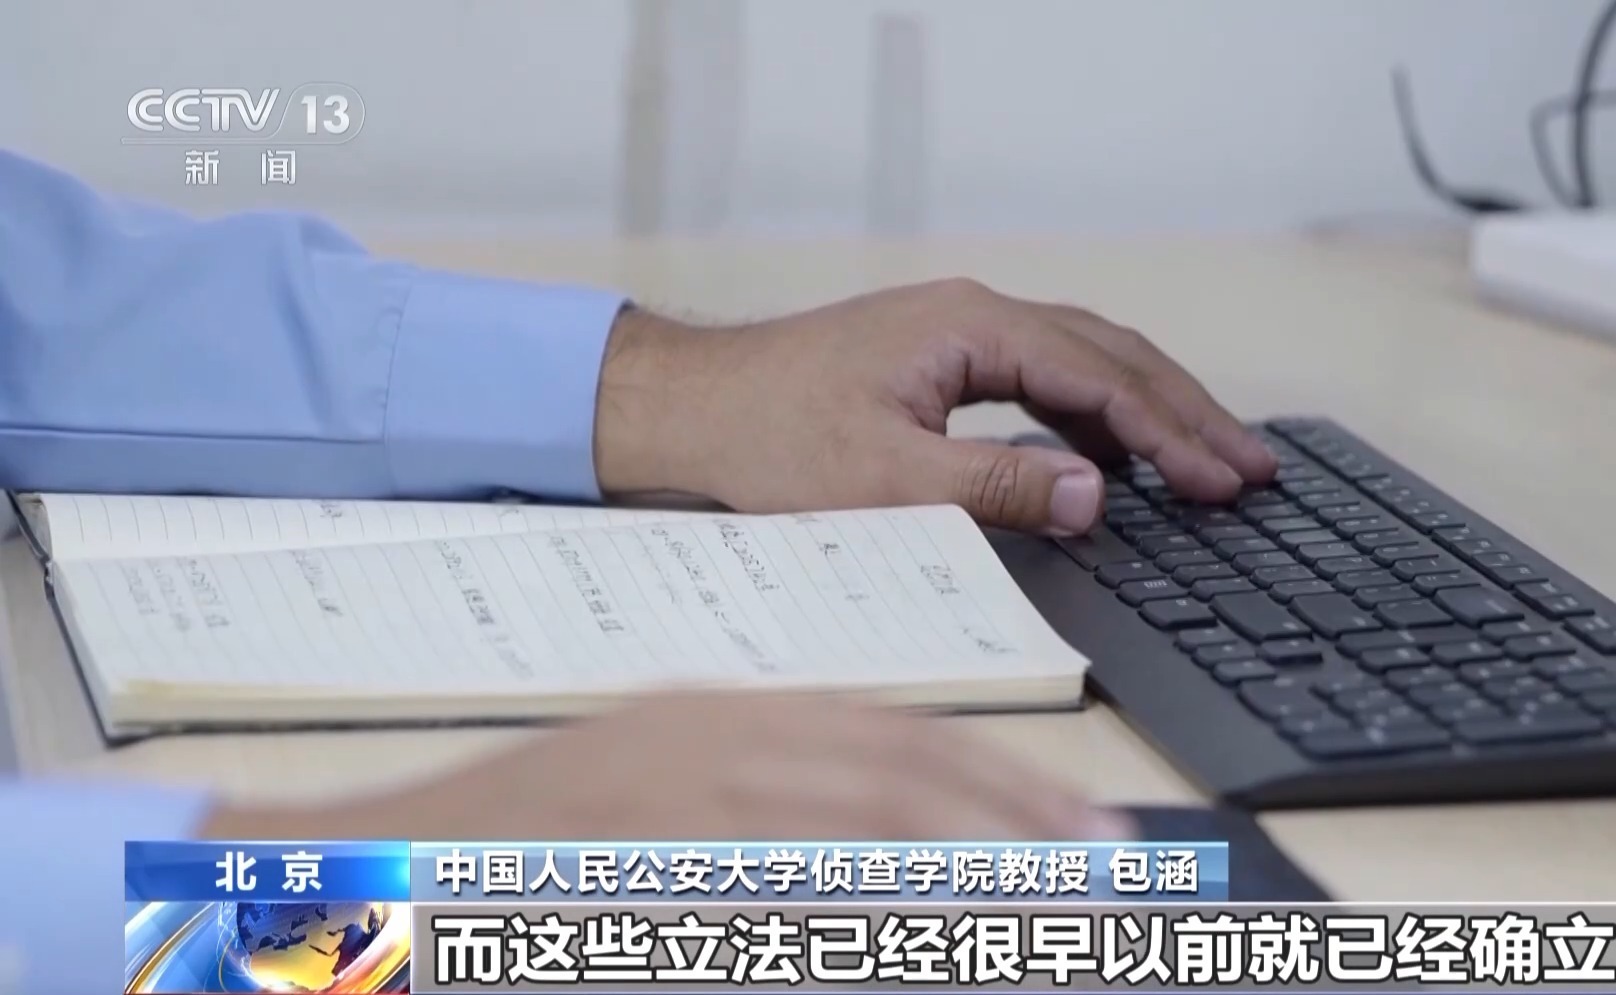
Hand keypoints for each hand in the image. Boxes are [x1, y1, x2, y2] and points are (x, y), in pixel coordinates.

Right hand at [197, 691, 1132, 841]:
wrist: (363, 861)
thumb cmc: (526, 842)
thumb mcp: (660, 803)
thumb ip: (771, 819)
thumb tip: (892, 863)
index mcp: (719, 715)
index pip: (892, 735)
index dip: (999, 779)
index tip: (1079, 823)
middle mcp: (702, 738)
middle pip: (891, 768)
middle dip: (1009, 816)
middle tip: (1100, 864)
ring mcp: (657, 797)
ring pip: (843, 825)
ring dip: (952, 868)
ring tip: (1040, 906)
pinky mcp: (618, 859)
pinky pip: (757, 893)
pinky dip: (837, 917)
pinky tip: (903, 932)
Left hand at [592, 279, 1276, 533]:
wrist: (685, 410)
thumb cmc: (765, 438)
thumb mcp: (886, 482)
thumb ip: (999, 488)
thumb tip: (1100, 496)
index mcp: (971, 328)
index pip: (1103, 378)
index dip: (1173, 435)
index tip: (1226, 482)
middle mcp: (975, 315)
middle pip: (1113, 356)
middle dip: (1188, 414)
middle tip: (1254, 468)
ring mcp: (960, 332)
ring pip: (1086, 361)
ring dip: (1150, 411)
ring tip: (1210, 463)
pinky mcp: (943, 361)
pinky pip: (1046, 379)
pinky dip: (1096, 415)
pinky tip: (1115, 461)